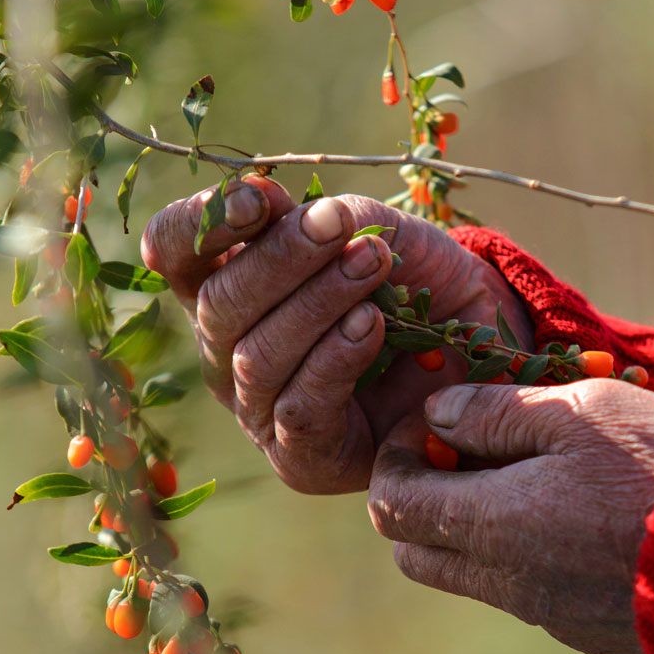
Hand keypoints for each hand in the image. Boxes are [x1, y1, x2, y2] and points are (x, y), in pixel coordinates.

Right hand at [140, 176, 532, 493]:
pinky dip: (335, 359)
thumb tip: (284, 206)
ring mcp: (256, 408)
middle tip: (335, 225)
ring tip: (371, 263)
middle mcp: (226, 350)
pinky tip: (371, 323)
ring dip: (316, 303)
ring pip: (256, 356)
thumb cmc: (411, 282)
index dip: (199, 223)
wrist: (476, 349)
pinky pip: (298, 406)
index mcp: (226, 285)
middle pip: (217, 304)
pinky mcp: (299, 455)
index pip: (176, 251)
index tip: (261, 198)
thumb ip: (325, 217)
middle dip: (279, 258)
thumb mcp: (373, 230)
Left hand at [368, 378, 653, 653]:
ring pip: (470, 571)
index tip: (435, 418)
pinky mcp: (585, 626)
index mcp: (492, 524)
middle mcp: (507, 581)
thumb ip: (497, 412)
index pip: (391, 503)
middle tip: (472, 444)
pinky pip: (524, 589)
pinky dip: (522, 548)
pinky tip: (576, 507)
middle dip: (422, 492)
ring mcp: (546, 611)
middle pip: (416, 548)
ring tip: (533, 468)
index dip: (398, 451)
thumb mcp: (582, 411)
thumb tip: (437, 414)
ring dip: (474, 520)